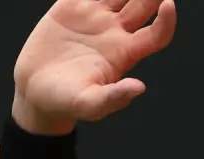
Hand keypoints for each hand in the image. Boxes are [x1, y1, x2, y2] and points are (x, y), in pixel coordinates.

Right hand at [11, 0, 177, 135]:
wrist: (34, 90)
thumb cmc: (65, 101)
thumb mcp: (89, 105)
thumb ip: (113, 98)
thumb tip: (139, 88)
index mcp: (125, 53)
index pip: (157, 34)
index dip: (167, 20)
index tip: (169, 4)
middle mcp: (116, 31)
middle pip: (144, 4)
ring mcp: (95, 16)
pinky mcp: (73, 6)